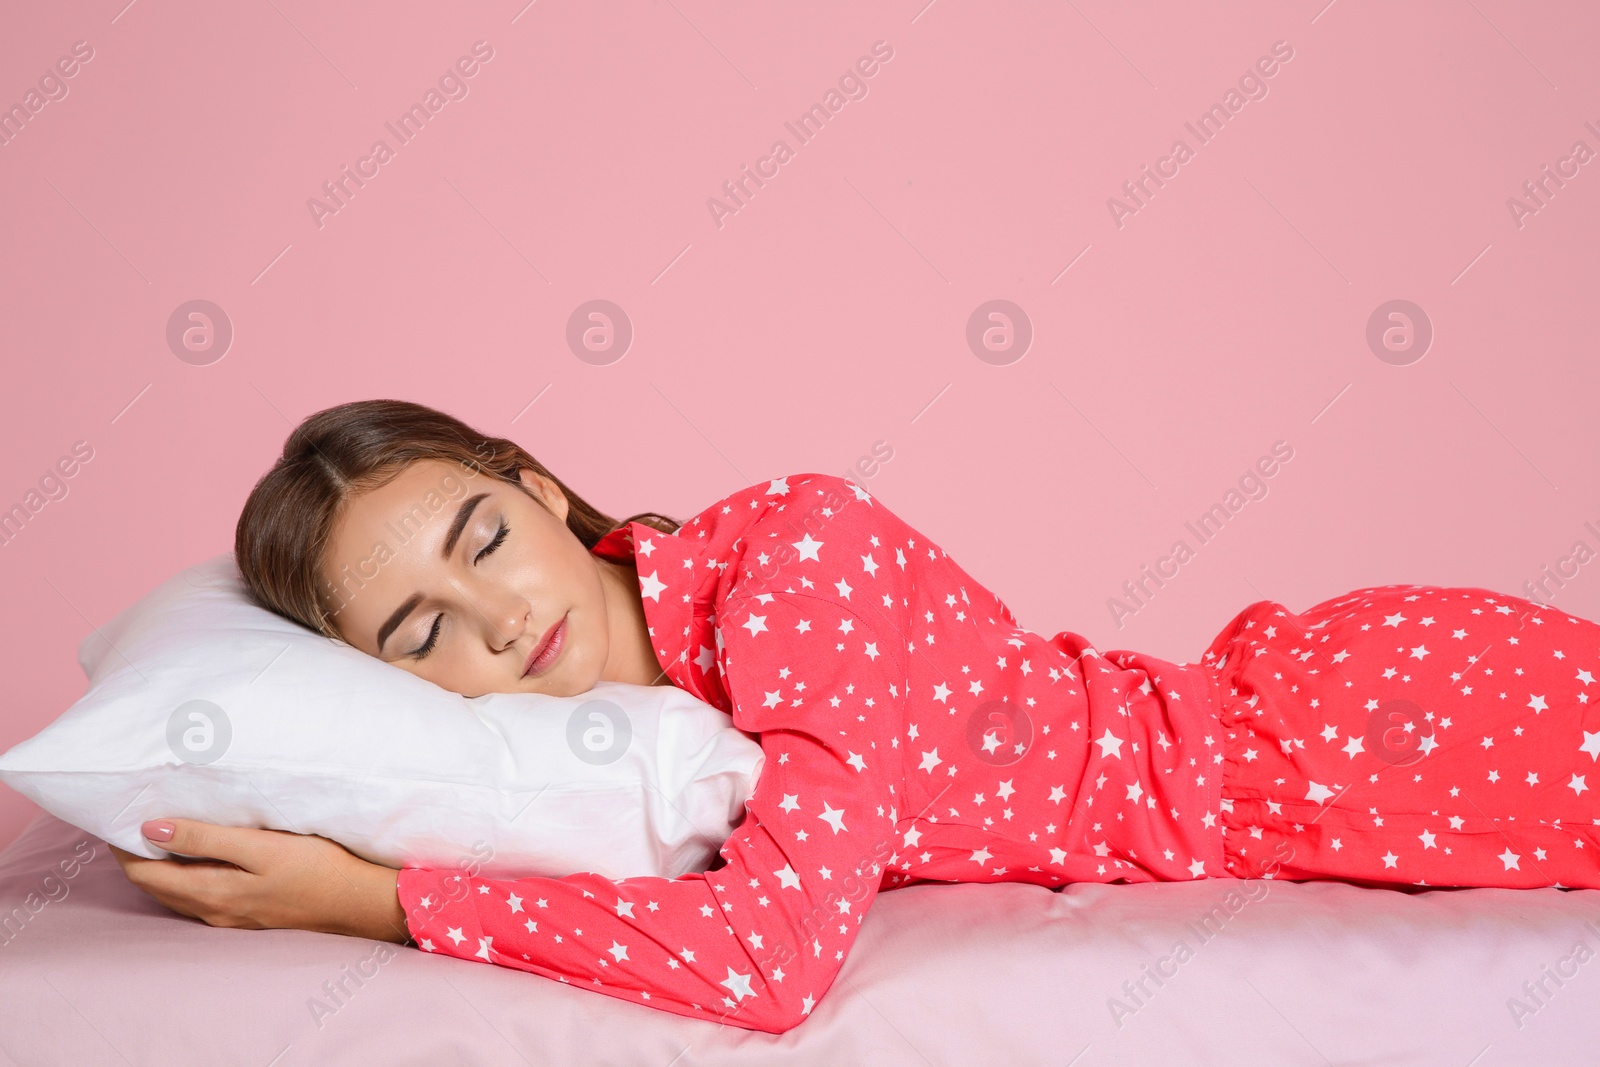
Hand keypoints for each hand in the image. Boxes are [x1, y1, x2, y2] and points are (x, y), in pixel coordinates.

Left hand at [109, 818, 410, 944]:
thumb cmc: (313, 866)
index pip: (144, 873)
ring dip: (160, 866)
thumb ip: (205, 838)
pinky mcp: (245, 914)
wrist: (355, 900)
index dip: (124, 846)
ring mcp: (228, 916)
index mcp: (209, 892)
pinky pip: (197, 896)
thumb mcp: (259, 845)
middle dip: (137, 854)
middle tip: (134, 818)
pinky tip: (195, 858)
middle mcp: (210, 910)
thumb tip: (151, 830)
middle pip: (154, 885)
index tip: (120, 814)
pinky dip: (183, 875)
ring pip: (174, 893)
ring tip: (159, 832)